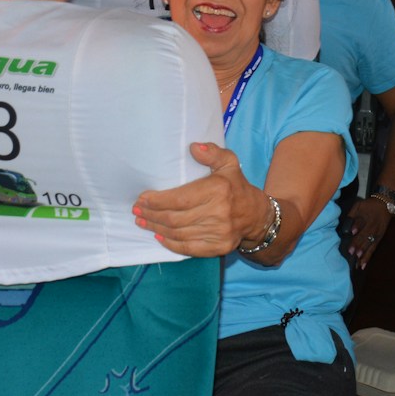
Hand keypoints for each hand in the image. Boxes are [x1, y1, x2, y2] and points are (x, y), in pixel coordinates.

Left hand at [134, 142, 263, 255]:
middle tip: (137, 211)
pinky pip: (188, 248)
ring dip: (157, 228)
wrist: (256, 215)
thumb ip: (212, 153)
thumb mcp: (229, 163)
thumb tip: (193, 147)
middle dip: (152, 215)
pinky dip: (171, 244)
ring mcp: (219, 232)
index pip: (180, 199)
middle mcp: (218, 213)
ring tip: (143, 222)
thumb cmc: (237, 187)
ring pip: (179, 233)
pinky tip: (159, 236)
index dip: (158, 201)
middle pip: (175, 218)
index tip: (142, 198)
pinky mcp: (218, 247)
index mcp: (218, 190)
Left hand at [344, 196, 391, 269]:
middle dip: (359, 244)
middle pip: (365, 235)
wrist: (386, 205)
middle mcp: (373, 226)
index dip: (357, 228)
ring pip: (370, 245)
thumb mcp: (359, 205)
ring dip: (364, 254)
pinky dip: (368, 257)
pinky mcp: (379, 238)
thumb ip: (352, 215)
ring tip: (358, 263)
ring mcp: (377, 234)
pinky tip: (363, 264)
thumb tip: (348, 228)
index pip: (361, 223)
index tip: (351, 233)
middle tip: (352, 253)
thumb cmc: (369, 205)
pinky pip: (373, 249)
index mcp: (367, 217)